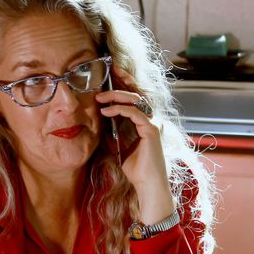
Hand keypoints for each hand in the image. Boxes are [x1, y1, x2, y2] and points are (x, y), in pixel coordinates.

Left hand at [95, 66, 174, 224]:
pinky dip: (119, 110)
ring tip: (100, 97)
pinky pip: (134, 113)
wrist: (148, 184)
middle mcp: (152, 119)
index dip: (126, 83)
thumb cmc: (137, 169)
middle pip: (139, 92)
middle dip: (125, 78)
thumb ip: (115, 132)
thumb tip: (103, 120)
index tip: (112, 73)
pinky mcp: (151, 130)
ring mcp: (154, 123)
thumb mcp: (121, 146)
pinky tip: (106, 111)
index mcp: (147, 121)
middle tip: (110, 69)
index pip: (136, 97)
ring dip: (116, 96)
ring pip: (136, 100)